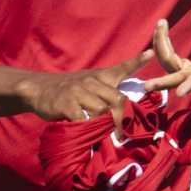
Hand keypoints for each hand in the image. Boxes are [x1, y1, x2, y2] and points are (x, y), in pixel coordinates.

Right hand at [18, 48, 154, 128]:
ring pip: (101, 111)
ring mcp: (78, 91)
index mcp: (100, 77)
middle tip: (124, 136)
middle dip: (124, 119)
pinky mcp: (65, 103)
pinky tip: (83, 131)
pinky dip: (86, 128)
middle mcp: (91, 81)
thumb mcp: (89, 85)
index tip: (151, 53)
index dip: (137, 61)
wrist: (39, 88)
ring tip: (101, 136)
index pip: (122, 68)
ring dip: (103, 126)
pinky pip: (82, 118)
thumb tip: (125, 114)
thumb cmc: (69, 91)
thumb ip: (106, 94)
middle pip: (117, 99)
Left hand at [144, 13, 190, 96]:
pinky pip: (168, 61)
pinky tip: (160, 31)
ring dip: (160, 46)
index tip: (180, 92)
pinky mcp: (183, 73)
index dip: (190, 83)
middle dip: (162, 82)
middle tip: (146, 86)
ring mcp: (190, 76)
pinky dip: (162, 46)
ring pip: (169, 66)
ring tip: (161, 24)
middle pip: (178, 78)